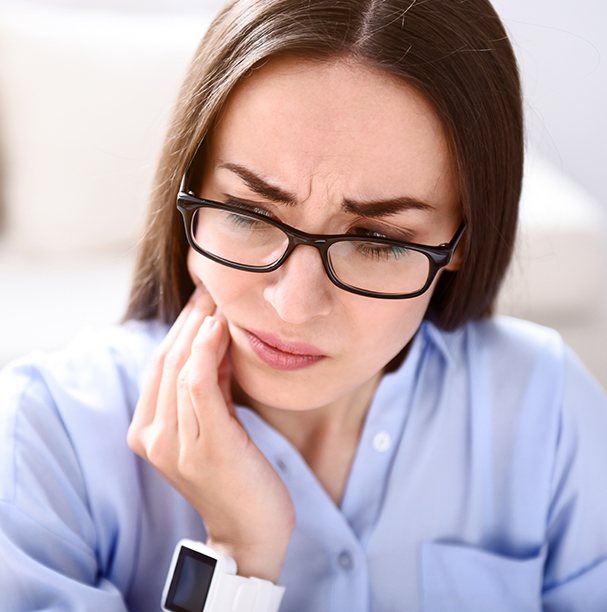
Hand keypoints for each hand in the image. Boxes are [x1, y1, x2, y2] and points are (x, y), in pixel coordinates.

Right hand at [127, 288, 294, 581]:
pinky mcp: (202, 445)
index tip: (202, 298)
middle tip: (211, 288)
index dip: (178, 327)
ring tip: (219, 299)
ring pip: (179, 366)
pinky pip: (196, 384)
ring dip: (198, 327)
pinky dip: (205, 350)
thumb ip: (207, 388)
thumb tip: (214, 340)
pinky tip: (220, 327)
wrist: (251, 529)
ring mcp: (173, 443)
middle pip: (165, 360)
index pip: (159, 364)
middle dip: (188, 319)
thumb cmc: (238, 472)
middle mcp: (152, 436)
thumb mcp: (215, 423)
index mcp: (148, 431)